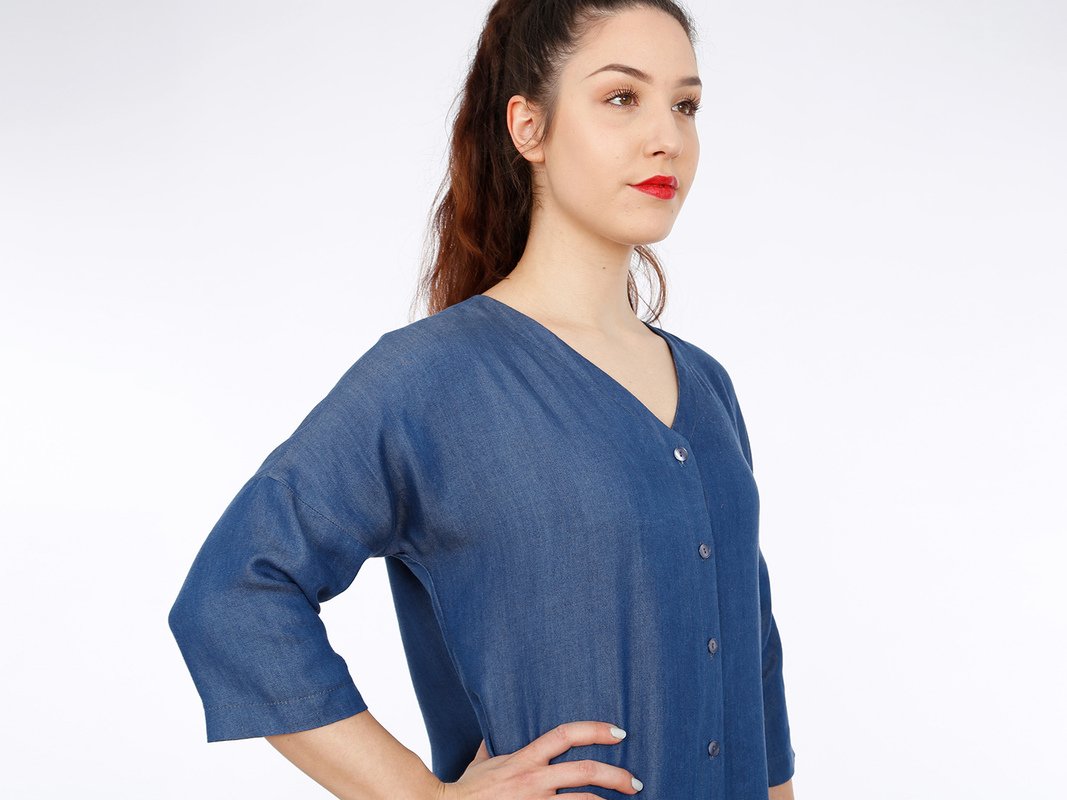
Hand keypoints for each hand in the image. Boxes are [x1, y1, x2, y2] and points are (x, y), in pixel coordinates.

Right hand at [439, 721, 641, 798]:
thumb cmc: (464, 791)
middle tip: (636, 782)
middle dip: (617, 775)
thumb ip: (492, 750)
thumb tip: (493, 737)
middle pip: (585, 771)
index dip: (595, 730)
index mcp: (524, 758)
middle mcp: (534, 779)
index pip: (566, 734)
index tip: (619, 732)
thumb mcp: (481, 763)